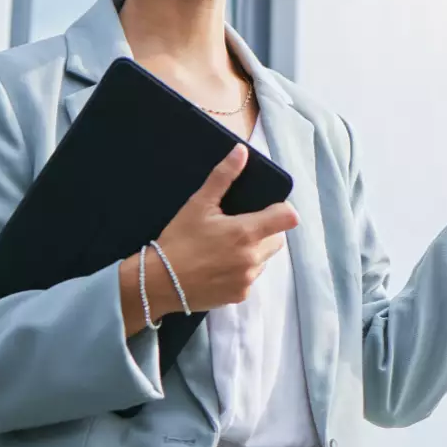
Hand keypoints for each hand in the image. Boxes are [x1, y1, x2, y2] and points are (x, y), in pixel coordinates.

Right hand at [122, 145, 298, 329]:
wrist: (158, 283)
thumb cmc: (178, 240)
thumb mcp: (198, 205)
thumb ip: (223, 177)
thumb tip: (241, 151)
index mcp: (246, 233)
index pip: (288, 218)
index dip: (282, 210)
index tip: (267, 209)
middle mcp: (252, 258)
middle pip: (277, 239)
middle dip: (265, 231)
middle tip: (239, 228)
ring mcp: (247, 279)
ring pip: (264, 259)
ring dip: (254, 252)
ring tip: (227, 248)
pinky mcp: (239, 295)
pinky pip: (250, 278)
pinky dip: (242, 271)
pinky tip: (220, 266)